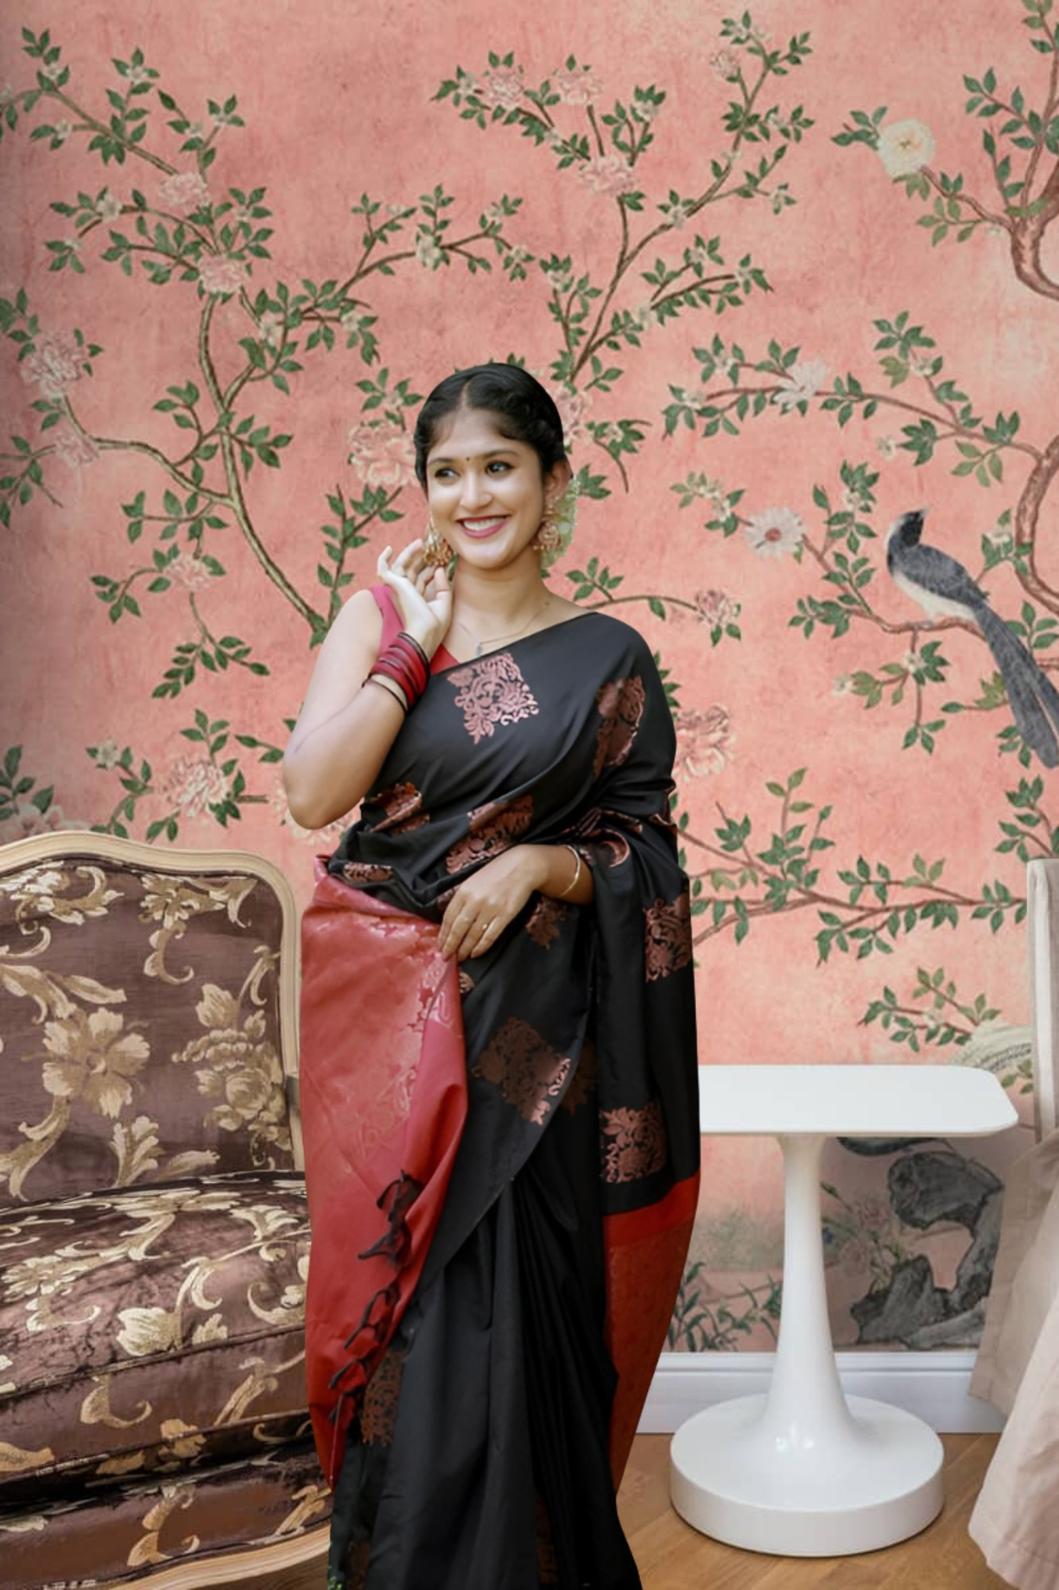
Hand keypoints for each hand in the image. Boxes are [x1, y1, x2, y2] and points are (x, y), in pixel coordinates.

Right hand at [377, 538, 452, 657]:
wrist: (424, 632)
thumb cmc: (434, 623)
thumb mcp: (445, 602)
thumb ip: (443, 585)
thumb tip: (438, 568)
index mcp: (419, 600)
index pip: (423, 580)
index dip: (431, 568)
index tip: (442, 559)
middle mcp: (408, 594)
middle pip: (413, 571)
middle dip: (422, 558)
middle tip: (431, 547)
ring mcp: (400, 589)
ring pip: (401, 566)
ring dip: (410, 553)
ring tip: (421, 542)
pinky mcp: (394, 584)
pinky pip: (383, 569)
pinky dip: (383, 559)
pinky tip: (389, 549)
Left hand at [437, 846, 544, 960]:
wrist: (522, 866)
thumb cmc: (497, 873)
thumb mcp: (473, 881)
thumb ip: (462, 898)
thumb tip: (452, 920)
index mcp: (464, 891)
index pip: (449, 917)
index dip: (443, 934)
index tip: (440, 945)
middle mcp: (475, 901)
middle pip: (458, 929)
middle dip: (451, 946)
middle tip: (446, 956)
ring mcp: (490, 909)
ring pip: (473, 935)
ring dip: (465, 949)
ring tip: (461, 957)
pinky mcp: (505, 915)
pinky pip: (490, 936)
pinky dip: (481, 947)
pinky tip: (476, 953)